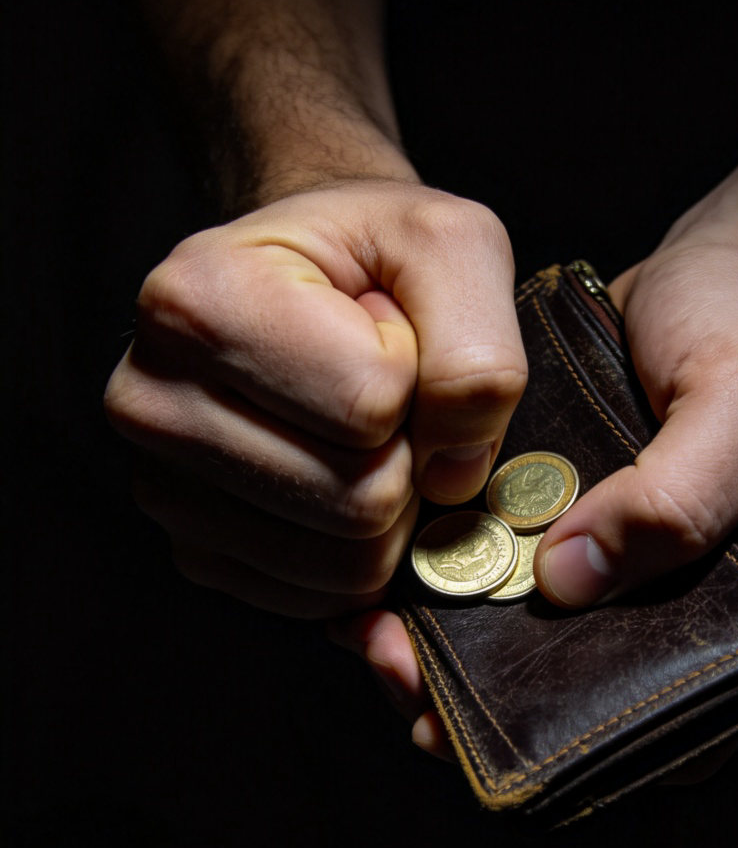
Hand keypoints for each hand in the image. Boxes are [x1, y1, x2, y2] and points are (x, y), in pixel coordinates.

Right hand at [105, 179, 526, 618]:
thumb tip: (456, 476)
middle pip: (361, 501)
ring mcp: (165, 491)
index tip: (385, 329)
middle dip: (409, 453)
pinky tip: (340, 477)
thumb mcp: (452, 248)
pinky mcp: (198, 553)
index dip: (417, 375)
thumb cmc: (377, 255)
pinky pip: (324, 599)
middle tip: (380, 392)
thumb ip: (477, 353)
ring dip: (391, 507)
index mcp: (198, 303)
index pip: (370, 404)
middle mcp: (152, 403)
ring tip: (357, 431)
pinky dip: (361, 553)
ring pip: (348, 566)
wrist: (311, 278)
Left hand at [338, 226, 737, 761]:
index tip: (501, 739)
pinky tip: (386, 584)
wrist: (712, 267)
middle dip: (495, 707)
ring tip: (377, 639)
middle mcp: (684, 604)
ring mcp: (616, 564)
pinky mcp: (563, 521)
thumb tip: (568, 583)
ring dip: (453, 653)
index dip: (598, 751)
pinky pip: (503, 573)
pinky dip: (446, 587)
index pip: (689, 726)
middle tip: (408, 684)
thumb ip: (681, 497)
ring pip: (533, 643)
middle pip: (590, 694)